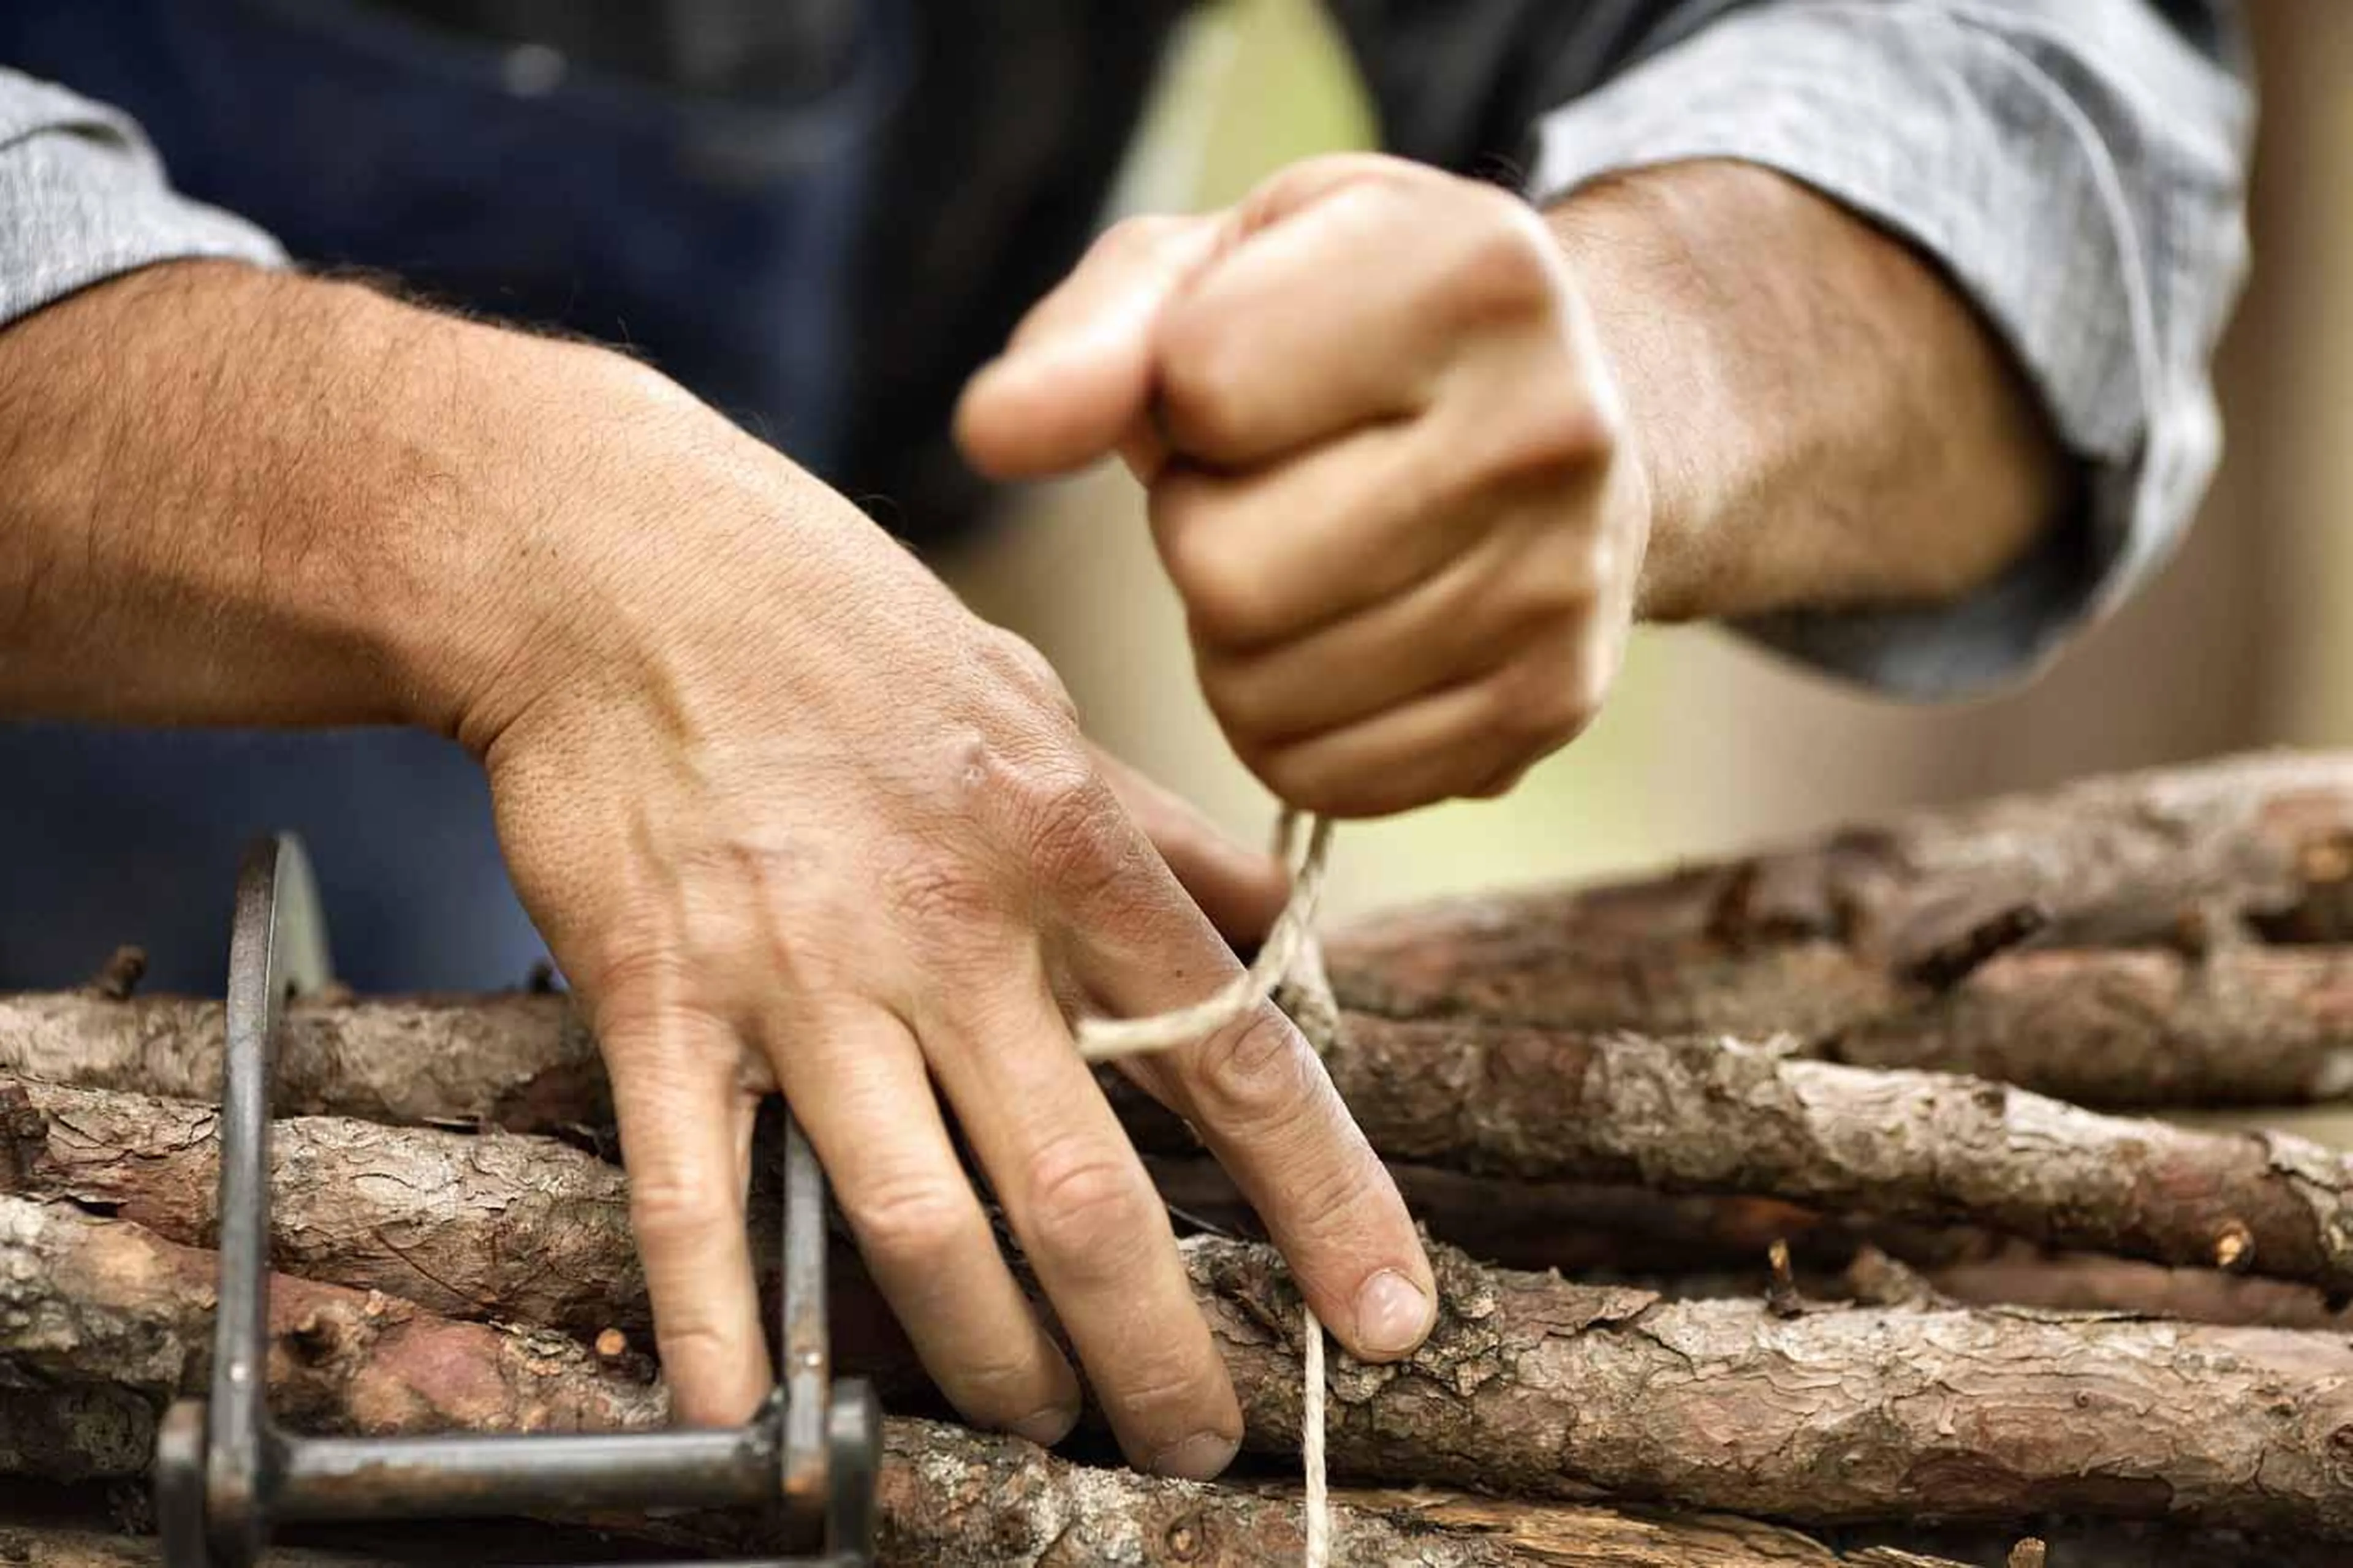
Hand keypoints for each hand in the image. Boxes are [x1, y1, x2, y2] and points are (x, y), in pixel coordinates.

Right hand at [452, 378, 1433, 1473]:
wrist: (612, 560)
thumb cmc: (841, 627)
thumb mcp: (1034, 700)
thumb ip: (1156, 830)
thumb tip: (1275, 911)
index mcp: (1064, 846)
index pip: (1233, 1055)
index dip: (1328, 1200)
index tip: (1387, 1313)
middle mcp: (948, 926)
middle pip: (1082, 1188)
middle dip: (1153, 1346)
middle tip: (1196, 1436)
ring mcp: (797, 973)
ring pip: (916, 1220)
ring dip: (988, 1357)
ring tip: (1035, 1423)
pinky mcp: (657, 998)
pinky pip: (696, 1195)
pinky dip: (725, 1323)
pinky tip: (753, 1425)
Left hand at [957, 154, 1650, 816]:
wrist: (1568, 409)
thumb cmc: (1348, 328)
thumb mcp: (1215, 274)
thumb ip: (1089, 339)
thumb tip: (993, 435)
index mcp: (1473, 271)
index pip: (1208, 386)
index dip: (1183, 397)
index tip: (1249, 377)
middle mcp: (1552, 428)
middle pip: (1227, 571)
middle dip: (1200, 535)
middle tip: (1265, 491)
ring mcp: (1563, 582)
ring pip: (1264, 693)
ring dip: (1236, 640)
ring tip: (1307, 557)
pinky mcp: (1551, 705)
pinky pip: (1326, 779)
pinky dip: (1291, 726)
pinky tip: (1341, 636)